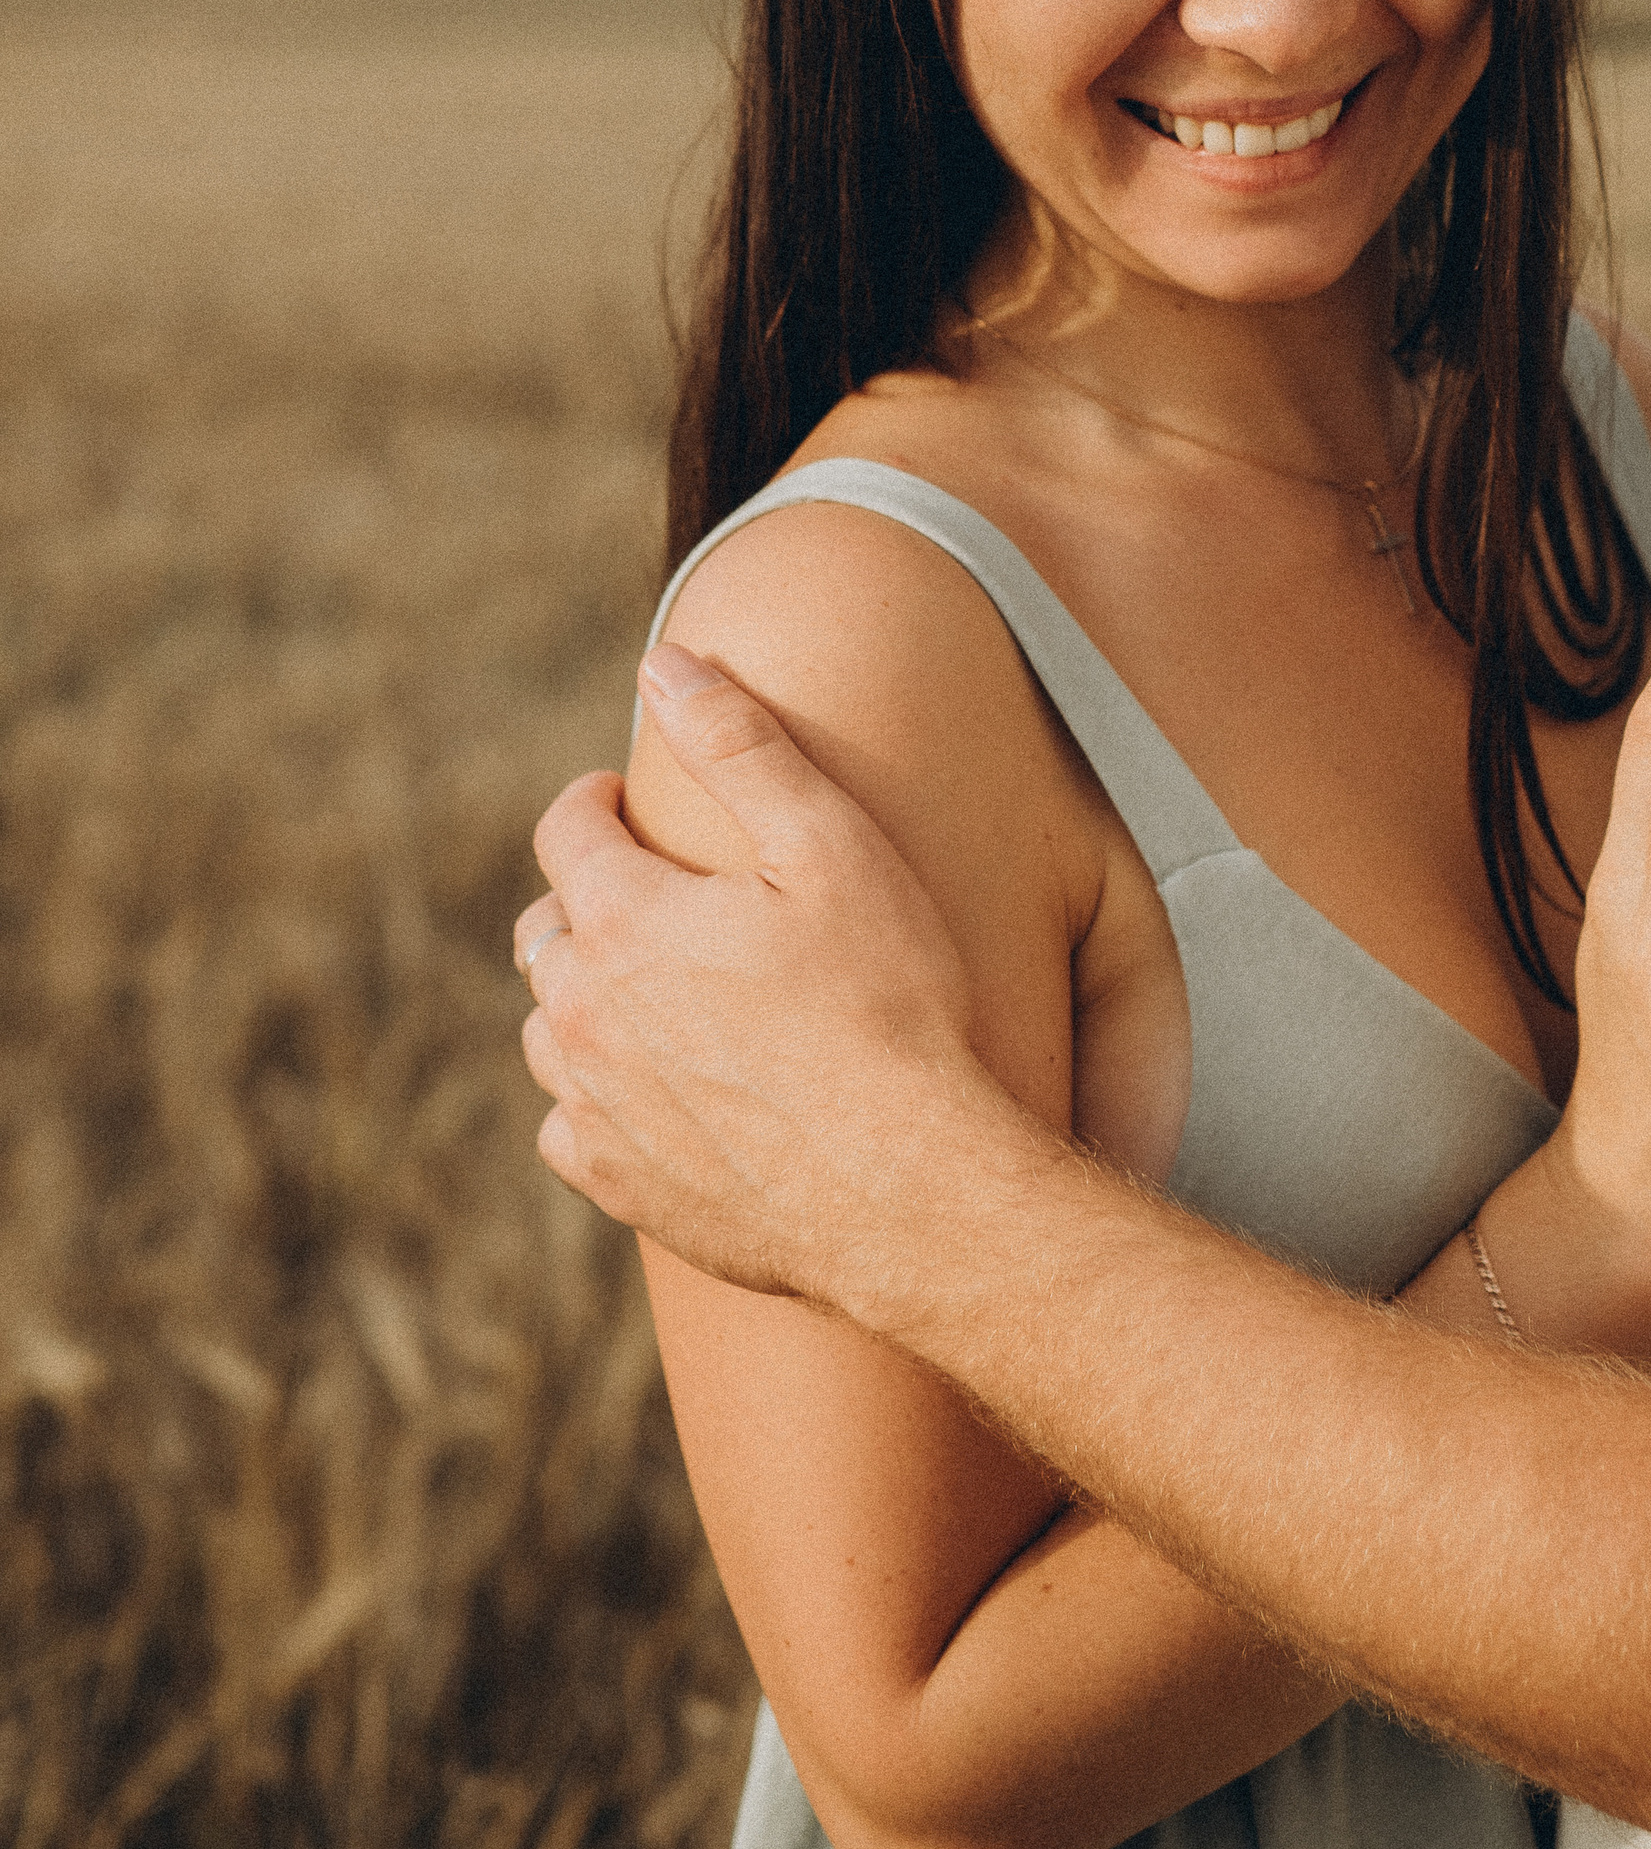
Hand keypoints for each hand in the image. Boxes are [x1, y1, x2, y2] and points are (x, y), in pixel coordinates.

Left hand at [516, 645, 1002, 1319]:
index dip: (593, 803)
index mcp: (624, 919)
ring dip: (584, 998)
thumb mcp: (831, 844)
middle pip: (544, 933)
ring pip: (548, 1031)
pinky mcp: (619, 1186)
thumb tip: (663, 662)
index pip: (565, 831)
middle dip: (587, 898)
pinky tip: (654, 1090)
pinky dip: (596, 1098)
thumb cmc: (887, 1002)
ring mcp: (595, 1108)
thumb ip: (740, 742)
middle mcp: (584, 1013)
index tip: (621, 800)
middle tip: (650, 893)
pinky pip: (566, 1127)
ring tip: (652, 991)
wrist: (907, 1185)